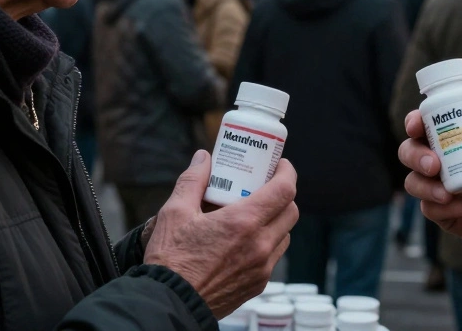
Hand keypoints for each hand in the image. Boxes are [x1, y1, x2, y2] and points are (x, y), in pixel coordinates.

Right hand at [144, 150, 298, 317]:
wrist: (170, 303)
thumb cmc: (171, 259)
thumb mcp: (175, 212)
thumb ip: (193, 180)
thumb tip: (204, 158)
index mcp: (243, 223)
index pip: (284, 190)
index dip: (287, 172)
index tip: (279, 164)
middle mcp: (260, 245)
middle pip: (290, 211)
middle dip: (282, 194)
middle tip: (264, 186)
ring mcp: (261, 268)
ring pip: (284, 235)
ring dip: (276, 220)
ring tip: (254, 213)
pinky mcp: (257, 285)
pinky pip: (273, 257)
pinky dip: (267, 243)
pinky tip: (245, 240)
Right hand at [399, 110, 461, 256]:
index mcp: (452, 140)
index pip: (423, 126)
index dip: (414, 122)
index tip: (416, 126)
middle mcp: (440, 162)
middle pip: (408, 152)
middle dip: (415, 156)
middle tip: (434, 165)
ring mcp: (438, 187)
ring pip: (413, 183)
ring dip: (425, 187)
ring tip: (448, 194)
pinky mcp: (443, 213)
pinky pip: (431, 210)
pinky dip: (450, 208)